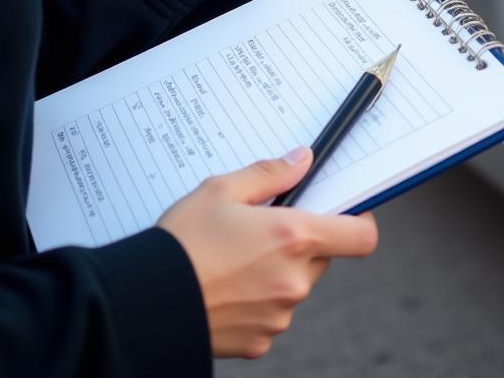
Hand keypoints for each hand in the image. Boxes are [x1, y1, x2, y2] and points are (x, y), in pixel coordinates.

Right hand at [158, 148, 378, 358]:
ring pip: (295, 286)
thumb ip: (270, 173)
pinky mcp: (258, 343)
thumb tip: (303, 160)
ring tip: (233, 260)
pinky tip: (225, 289)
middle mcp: (294, 281)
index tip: (344, 210)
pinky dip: (256, 302)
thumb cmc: (181, 243)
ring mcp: (278, 316)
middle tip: (263, 229)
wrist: (141, 305)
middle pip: (322, 257)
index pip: (361, 236)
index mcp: (294, 238)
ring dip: (277, 272)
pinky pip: (271, 315)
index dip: (359, 221)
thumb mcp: (221, 190)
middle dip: (302, 243)